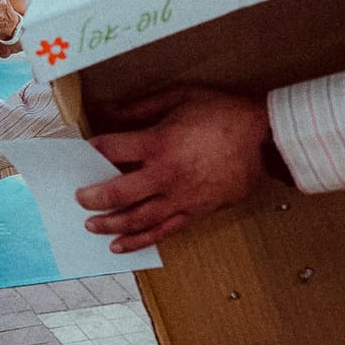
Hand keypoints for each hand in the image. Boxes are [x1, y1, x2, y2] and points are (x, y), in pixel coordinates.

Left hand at [80, 87, 273, 252]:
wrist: (265, 139)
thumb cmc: (223, 114)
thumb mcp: (180, 97)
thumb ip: (140, 107)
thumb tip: (106, 109)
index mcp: (159, 144)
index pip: (112, 150)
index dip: (93, 149)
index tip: (85, 150)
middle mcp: (165, 176)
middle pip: (117, 193)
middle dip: (92, 197)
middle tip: (79, 197)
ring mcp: (180, 198)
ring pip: (136, 219)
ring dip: (110, 224)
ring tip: (91, 225)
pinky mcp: (195, 212)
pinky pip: (162, 231)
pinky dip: (139, 241)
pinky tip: (120, 246)